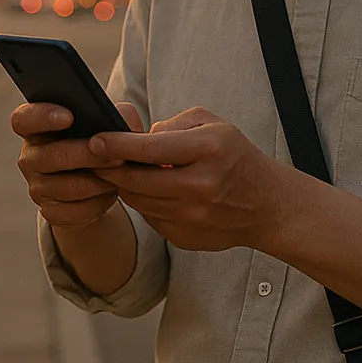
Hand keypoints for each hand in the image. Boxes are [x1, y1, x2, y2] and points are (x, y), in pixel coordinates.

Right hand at [14, 101, 143, 227]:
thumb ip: (115, 114)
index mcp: (36, 128)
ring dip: (100, 181)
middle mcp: (30, 157)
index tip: (69, 116)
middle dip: (89, 155)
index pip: (23, 119)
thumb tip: (121, 116)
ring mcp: (37, 187)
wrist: (97, 184)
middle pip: (54, 156)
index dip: (42, 116)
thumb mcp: (108, 124)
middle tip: (117, 155)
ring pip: (70, 187)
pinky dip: (99, 203)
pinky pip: (77, 210)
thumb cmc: (99, 144)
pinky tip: (111, 193)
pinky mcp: (50, 212)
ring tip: (120, 174)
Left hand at [91, 107, 293, 251]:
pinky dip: (142, 203)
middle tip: (94, 156)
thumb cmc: (236, 157)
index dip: (117, 145)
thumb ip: (172, 125)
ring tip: (118, 171)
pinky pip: (149, 218)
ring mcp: (192, 217)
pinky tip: (145, 191)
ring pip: (138, 200)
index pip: (150, 149)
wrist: (267, 206)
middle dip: (110, 168)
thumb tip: (137, 139)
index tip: (95, 139)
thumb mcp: (214, 125)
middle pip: (136, 180)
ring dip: (124, 186)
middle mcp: (199, 186)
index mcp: (208, 151)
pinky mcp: (184, 237)